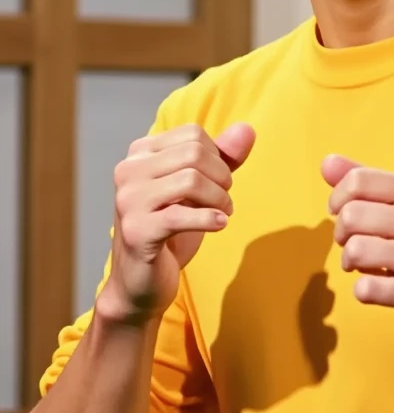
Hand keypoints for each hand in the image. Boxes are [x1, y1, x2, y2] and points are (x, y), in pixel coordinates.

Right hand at [98, 122, 255, 324]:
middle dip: (222, 177)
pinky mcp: (137, 231)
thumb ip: (222, 158)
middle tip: (224, 199)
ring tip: (223, 213)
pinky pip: (182, 215)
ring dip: (220, 199)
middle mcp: (128, 171)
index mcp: (139, 154)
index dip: (218, 157)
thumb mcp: (198, 190)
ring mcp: (129, 201)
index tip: (219, 182)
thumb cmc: (169, 231)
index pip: (192, 134)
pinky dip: (210, 218)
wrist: (140, 283)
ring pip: (191, 180)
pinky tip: (219, 224)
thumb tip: (247, 129)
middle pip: (194, 154)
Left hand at [322, 155, 393, 353]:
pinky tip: (382, 289)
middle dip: (342, 235)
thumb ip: (370, 185)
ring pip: (354, 250)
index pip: (357, 180)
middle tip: (357, 247)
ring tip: (368, 268)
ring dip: (351, 264)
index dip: (338, 200)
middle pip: (350, 215)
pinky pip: (365, 288)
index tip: (345, 216)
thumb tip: (326, 163)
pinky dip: (364, 291)